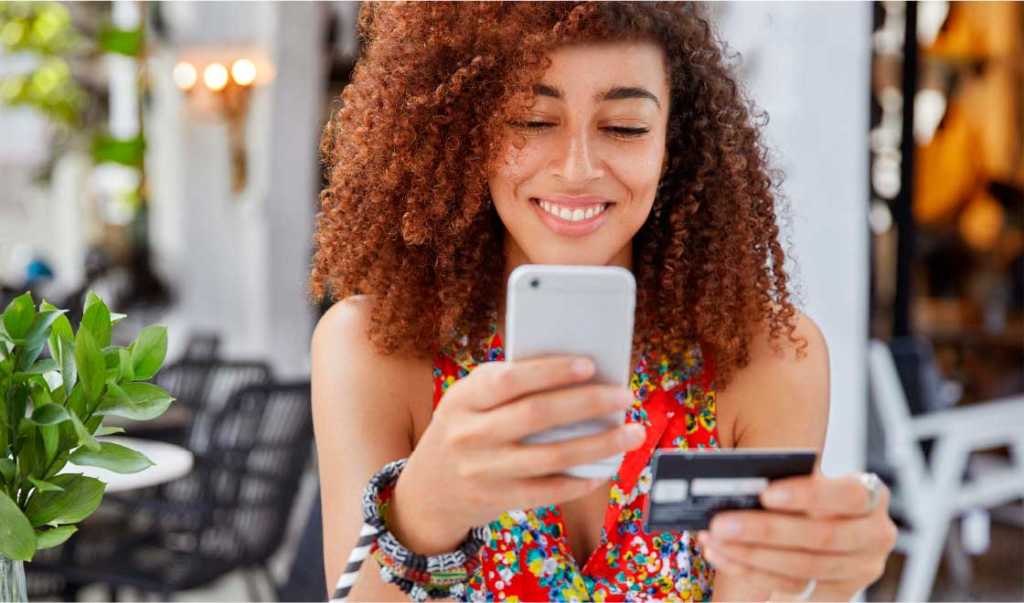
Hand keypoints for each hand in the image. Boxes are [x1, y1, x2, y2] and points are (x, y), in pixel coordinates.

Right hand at [394, 355, 645, 542]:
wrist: (427, 491)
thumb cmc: (464, 430)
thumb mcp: (468, 401)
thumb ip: (507, 386)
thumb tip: (577, 374)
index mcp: (463, 399)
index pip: (509, 379)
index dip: (550, 371)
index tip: (590, 365)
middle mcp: (470, 434)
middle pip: (537, 415)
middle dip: (588, 403)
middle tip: (625, 396)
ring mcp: (483, 471)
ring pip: (551, 456)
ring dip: (599, 444)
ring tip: (632, 433)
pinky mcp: (497, 500)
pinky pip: (548, 491)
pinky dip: (580, 480)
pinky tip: (604, 469)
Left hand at [697, 472, 898, 601]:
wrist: (830, 532)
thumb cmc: (810, 495)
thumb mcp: (808, 481)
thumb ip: (787, 483)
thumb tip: (739, 484)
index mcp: (871, 495)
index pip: (846, 495)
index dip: (806, 495)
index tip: (765, 493)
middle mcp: (875, 535)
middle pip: (820, 537)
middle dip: (765, 531)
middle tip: (720, 523)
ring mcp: (861, 569)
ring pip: (804, 568)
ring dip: (750, 555)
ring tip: (713, 540)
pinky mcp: (840, 593)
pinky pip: (793, 588)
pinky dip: (751, 572)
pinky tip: (722, 556)